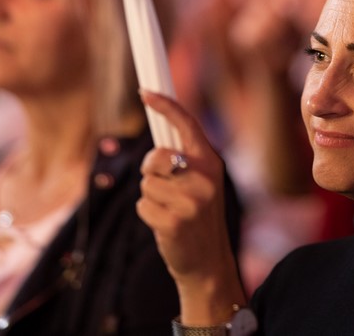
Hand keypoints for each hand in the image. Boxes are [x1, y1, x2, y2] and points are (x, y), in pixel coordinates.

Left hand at [137, 91, 244, 321]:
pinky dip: (146, 214)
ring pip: (146, 183)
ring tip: (170, 209)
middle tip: (163, 185)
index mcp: (211, 161)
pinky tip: (165, 225)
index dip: (165, 106)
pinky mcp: (175, 222)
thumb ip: (186, 158)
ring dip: (150, 196)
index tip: (144, 91)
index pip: (186, 124)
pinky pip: (142, 205)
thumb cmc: (198, 214)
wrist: (207, 262)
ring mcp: (191, 201)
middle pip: (155, 156)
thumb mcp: (202, 181)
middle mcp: (205, 178)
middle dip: (150, 169)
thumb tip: (158, 134)